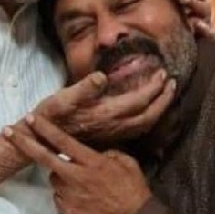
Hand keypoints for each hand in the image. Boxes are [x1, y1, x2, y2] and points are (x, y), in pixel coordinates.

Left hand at [3, 114, 151, 213]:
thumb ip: (106, 152)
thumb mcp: (125, 162)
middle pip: (43, 157)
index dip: (44, 128)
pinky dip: (68, 195)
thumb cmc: (133, 190)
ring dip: (62, 177)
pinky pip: (60, 198)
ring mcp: (70, 195)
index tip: (30, 118)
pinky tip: (84, 198)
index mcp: (91, 162)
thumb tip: (94, 151)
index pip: (62, 141)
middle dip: (23, 142)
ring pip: (55, 179)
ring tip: (83, 184)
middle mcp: (76, 177)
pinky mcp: (68, 212)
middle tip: (7, 131)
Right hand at [33, 69, 175, 144]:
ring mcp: (113, 133)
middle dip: (164, 98)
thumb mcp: (62, 98)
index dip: (154, 87)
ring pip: (146, 123)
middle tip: (172, 82)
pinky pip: (138, 128)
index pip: (139, 101)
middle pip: (149, 115)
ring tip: (166, 93)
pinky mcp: (110, 135)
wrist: (42, 140)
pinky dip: (150, 117)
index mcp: (106, 113)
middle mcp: (114, 125)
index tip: (163, 73)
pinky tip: (149, 109)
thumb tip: (102, 76)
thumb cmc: (50, 116)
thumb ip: (84, 88)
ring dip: (159, 108)